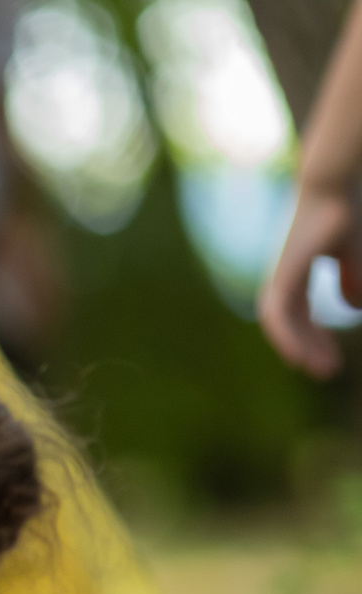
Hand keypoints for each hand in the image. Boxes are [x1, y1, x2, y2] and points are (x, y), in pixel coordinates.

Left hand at [262, 181, 361, 376]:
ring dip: (298, 347)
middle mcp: (284, 277)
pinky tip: (297, 357)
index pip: (299, 313)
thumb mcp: (354, 254)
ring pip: (280, 323)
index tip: (329, 357)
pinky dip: (286, 337)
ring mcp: (280, 276)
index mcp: (296, 273)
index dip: (313, 336)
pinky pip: (277, 315)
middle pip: (290, 322)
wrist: (334, 185)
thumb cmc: (347, 212)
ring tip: (317, 369)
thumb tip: (354, 307)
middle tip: (327, 371)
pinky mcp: (282, 275)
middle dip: (309, 346)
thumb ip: (353, 277)